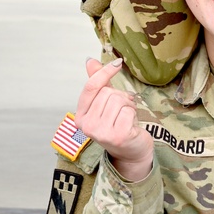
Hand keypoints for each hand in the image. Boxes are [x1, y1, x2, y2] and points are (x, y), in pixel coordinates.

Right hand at [75, 59, 153, 181]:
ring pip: (118, 100)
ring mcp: (101, 132)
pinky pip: (128, 111)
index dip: (104, 72)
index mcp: (80, 116)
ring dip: (128, 105)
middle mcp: (87, 126)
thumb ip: (98, 83)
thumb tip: (89, 61)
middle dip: (120, 97)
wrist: (131, 152)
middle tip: (123, 110)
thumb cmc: (118, 125)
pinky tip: (131, 125)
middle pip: (107, 93)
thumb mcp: (105, 103)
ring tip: (127, 117)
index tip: (118, 63)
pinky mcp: (118, 136)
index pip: (91, 87)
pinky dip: (133, 114)